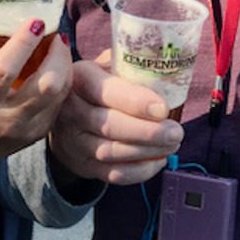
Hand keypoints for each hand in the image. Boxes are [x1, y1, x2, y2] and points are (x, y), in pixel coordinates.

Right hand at [0, 18, 71, 184]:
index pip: (5, 70)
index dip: (23, 43)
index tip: (35, 20)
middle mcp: (4, 119)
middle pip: (47, 84)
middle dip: (57, 53)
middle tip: (54, 33)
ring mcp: (25, 130)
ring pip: (60, 92)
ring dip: (64, 64)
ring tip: (58, 47)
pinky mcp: (39, 134)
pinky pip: (60, 102)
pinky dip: (62, 79)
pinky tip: (55, 67)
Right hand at [48, 51, 183, 185]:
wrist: (62, 114)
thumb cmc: (97, 85)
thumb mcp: (106, 66)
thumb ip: (129, 65)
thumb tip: (164, 67)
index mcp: (80, 78)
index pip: (107, 91)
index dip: (136, 102)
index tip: (164, 109)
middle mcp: (71, 109)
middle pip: (110, 125)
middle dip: (148, 132)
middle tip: (176, 131)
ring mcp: (73, 140)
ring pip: (112, 152)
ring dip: (148, 151)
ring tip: (172, 144)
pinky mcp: (82, 164)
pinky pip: (113, 174)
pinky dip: (140, 171)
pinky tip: (159, 160)